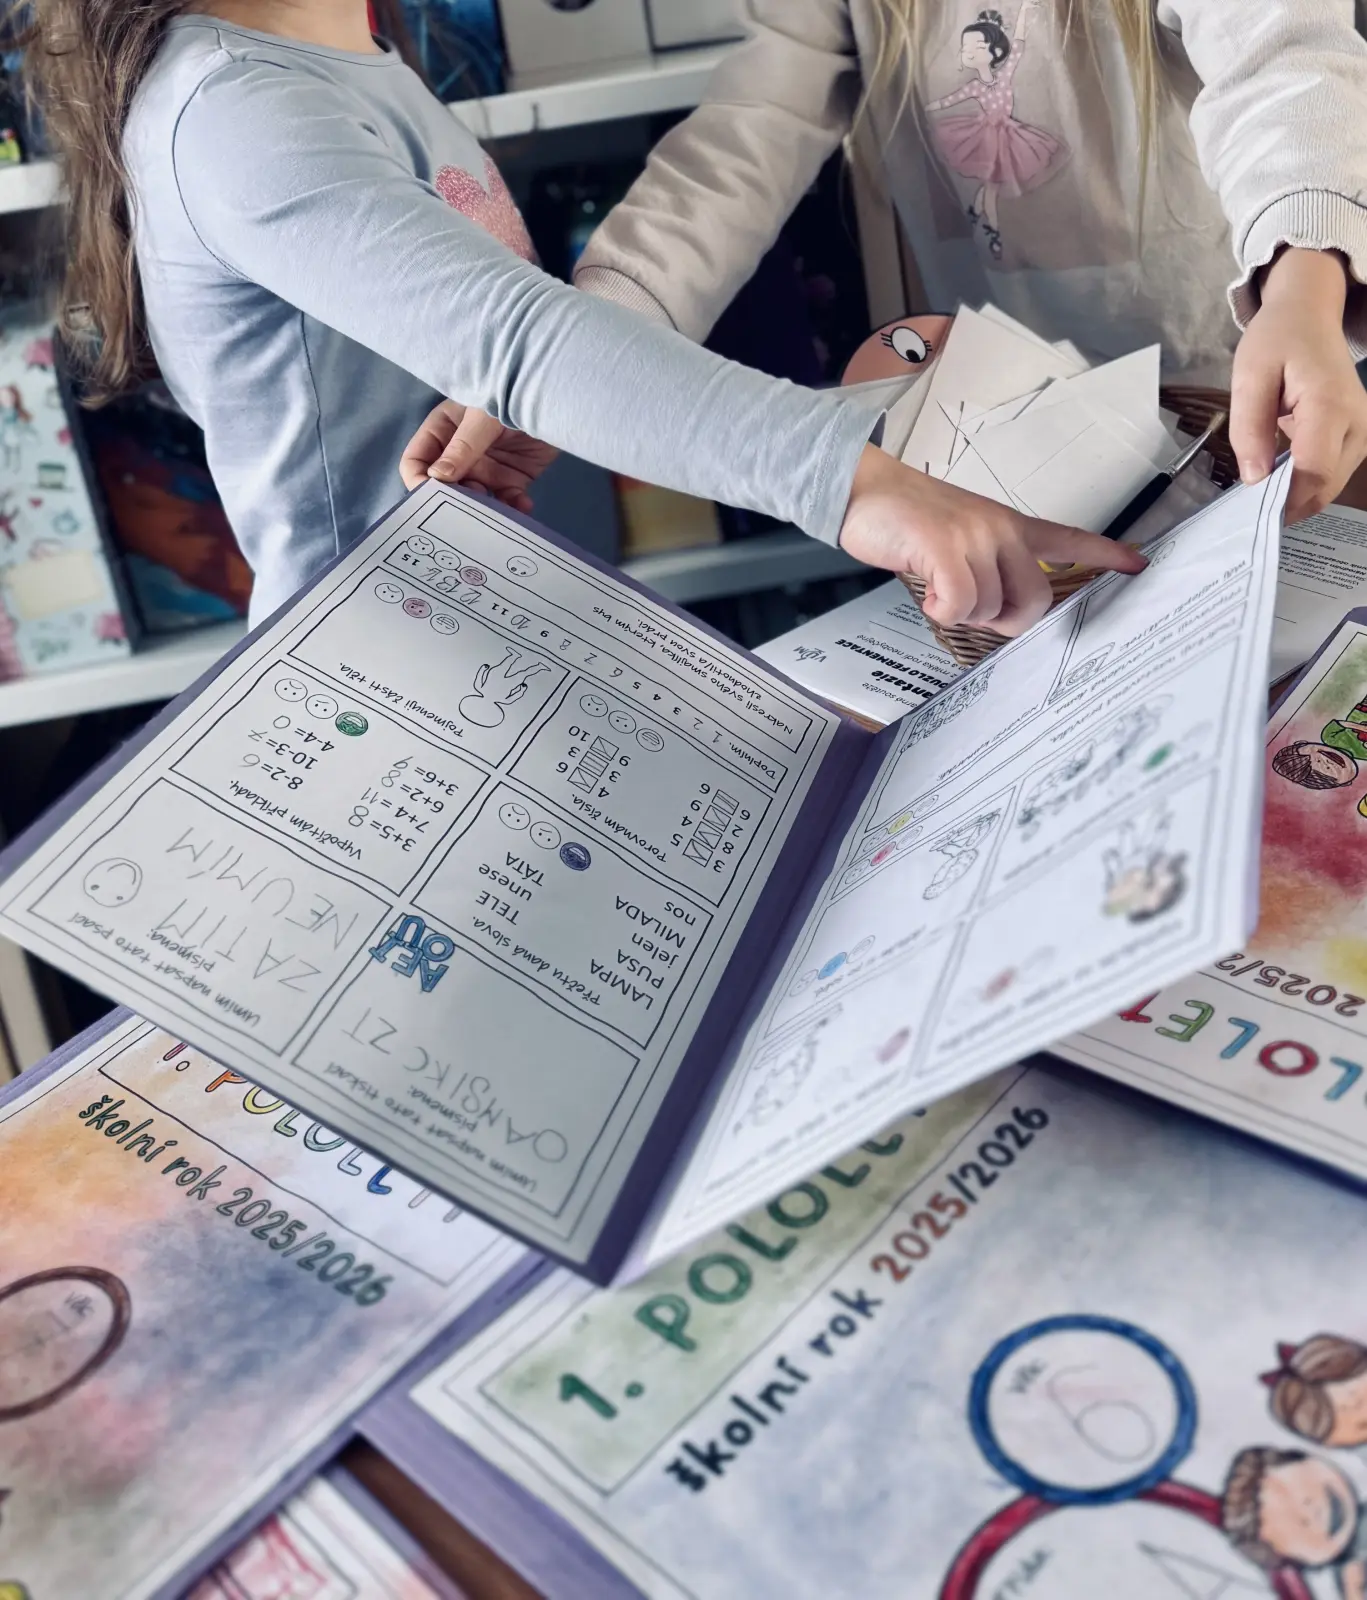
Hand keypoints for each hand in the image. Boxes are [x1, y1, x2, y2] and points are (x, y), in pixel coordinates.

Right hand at [399, 400, 558, 513]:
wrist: (557, 396)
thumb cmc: (512, 393)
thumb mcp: (484, 417)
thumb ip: (462, 446)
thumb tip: (437, 478)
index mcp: (443, 431)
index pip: (416, 461)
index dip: (419, 482)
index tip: (433, 499)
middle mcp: (460, 453)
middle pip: (445, 487)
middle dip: (454, 501)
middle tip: (470, 506)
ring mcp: (487, 467)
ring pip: (475, 500)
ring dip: (484, 510)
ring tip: (498, 510)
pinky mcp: (513, 479)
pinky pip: (507, 502)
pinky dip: (513, 508)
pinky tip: (523, 505)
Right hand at [837, 445, 1145, 634]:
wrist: (864, 490)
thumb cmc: (907, 519)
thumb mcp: (958, 537)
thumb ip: (987, 567)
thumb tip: (997, 612)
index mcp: (1009, 525)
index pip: (1068, 538)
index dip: (1105, 554)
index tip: (1138, 564)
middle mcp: (1000, 529)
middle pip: (1035, 598)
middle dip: (1006, 620)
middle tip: (972, 610)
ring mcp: (974, 537)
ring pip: (992, 607)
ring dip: (961, 613)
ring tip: (938, 585)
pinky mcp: (944, 547)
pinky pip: (960, 603)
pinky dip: (941, 611)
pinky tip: (929, 593)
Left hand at [1230, 248, 1366, 522]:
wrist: (1308, 315)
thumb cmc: (1277, 339)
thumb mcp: (1250, 375)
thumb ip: (1250, 426)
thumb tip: (1254, 477)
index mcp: (1330, 405)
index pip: (1314, 472)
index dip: (1283, 501)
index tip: (1248, 515)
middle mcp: (1358, 423)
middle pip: (1325, 486)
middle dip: (1287, 505)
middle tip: (1246, 513)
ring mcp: (1363, 431)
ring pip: (1330, 486)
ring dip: (1295, 497)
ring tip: (1258, 497)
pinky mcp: (1357, 436)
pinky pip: (1331, 473)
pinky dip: (1304, 484)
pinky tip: (1276, 481)